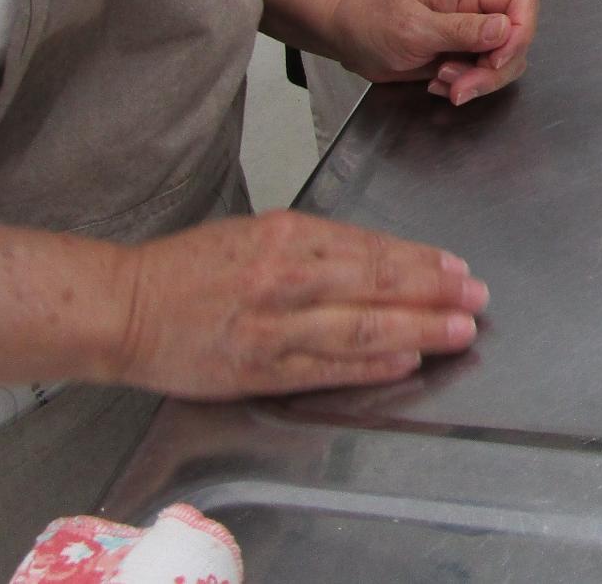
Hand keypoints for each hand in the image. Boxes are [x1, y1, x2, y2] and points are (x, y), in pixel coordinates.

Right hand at [111, 212, 487, 398]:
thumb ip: (317, 245)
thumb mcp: (258, 233)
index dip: (422, 260)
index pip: (373, 248)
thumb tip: (379, 258)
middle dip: (436, 292)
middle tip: (476, 298)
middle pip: (378, 284)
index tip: (457, 268)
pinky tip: (406, 361)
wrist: (125, 307)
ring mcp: (276, 326)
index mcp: (289, 235)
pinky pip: (328, 367)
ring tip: (458, 331)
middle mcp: (287, 277)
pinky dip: (371, 365)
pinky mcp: (261, 368)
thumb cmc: (190, 268)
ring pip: (362, 327)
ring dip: (419, 328)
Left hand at [328, 0, 538, 105]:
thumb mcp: (415, 27)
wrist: (349, 38)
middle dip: (494, 70)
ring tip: (441, 83)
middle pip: (517, 39)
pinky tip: (436, 85)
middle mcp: (478, 10)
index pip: (522, 2)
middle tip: (460, 86)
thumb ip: (462, 29)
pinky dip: (465, 87)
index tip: (495, 59)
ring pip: (503, 63)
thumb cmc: (374, 21)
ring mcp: (472, 35)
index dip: (520, 32)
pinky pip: (482, 76)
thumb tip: (505, 28)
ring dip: (478, 82)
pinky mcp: (463, 57)